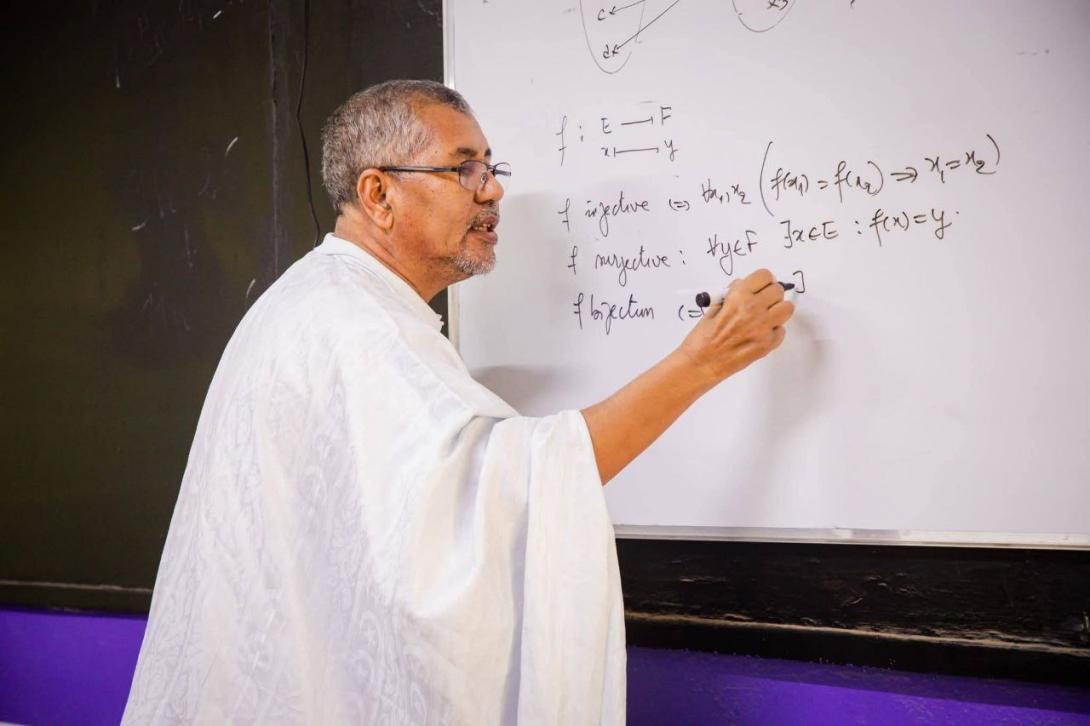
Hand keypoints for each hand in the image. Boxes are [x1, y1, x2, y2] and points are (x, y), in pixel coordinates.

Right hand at [677, 269, 794, 385]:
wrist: (701, 364)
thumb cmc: (702, 339)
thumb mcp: (713, 308)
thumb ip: (732, 294)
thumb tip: (745, 286)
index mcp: (738, 297)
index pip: (764, 275)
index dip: (763, 280)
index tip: (762, 285)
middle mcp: (753, 310)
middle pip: (778, 290)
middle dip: (771, 294)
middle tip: (763, 301)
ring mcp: (763, 328)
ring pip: (787, 308)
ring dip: (778, 310)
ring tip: (766, 316)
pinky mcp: (767, 344)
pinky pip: (781, 330)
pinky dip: (774, 331)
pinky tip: (759, 334)